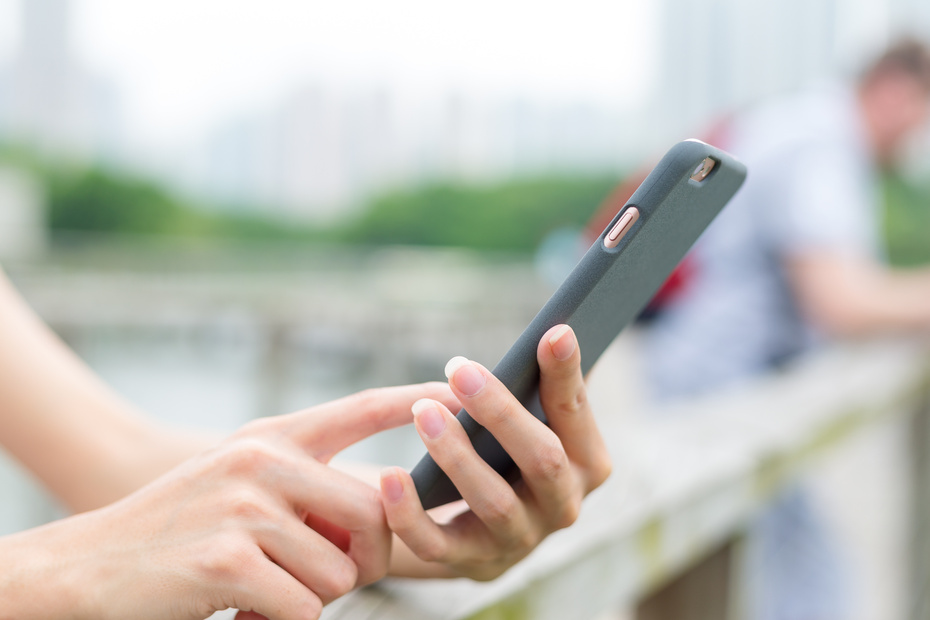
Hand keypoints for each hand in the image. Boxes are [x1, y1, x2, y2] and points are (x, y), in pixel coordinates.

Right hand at [0, 383, 451, 619]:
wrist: (90, 569)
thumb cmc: (182, 533)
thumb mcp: (243, 489)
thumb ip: (308, 489)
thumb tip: (384, 511)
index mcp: (271, 436)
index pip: (359, 409)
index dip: (415, 399)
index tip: (462, 392)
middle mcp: (263, 458)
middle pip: (373, 511)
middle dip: (367, 559)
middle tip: (325, 579)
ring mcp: (245, 505)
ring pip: (341, 569)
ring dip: (313, 596)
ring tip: (263, 590)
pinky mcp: (229, 558)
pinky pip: (304, 606)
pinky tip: (241, 609)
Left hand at [380, 325, 611, 579]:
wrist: (482, 523)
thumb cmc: (512, 451)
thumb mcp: (535, 419)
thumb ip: (546, 385)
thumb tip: (556, 332)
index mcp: (588, 464)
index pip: (576, 415)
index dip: (565, 375)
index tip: (552, 332)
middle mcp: (562, 507)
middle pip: (542, 460)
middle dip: (501, 413)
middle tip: (461, 370)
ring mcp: (519, 540)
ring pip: (493, 501)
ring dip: (457, 454)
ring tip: (423, 411)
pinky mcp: (471, 564)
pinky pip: (438, 545)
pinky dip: (410, 514)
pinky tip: (390, 477)